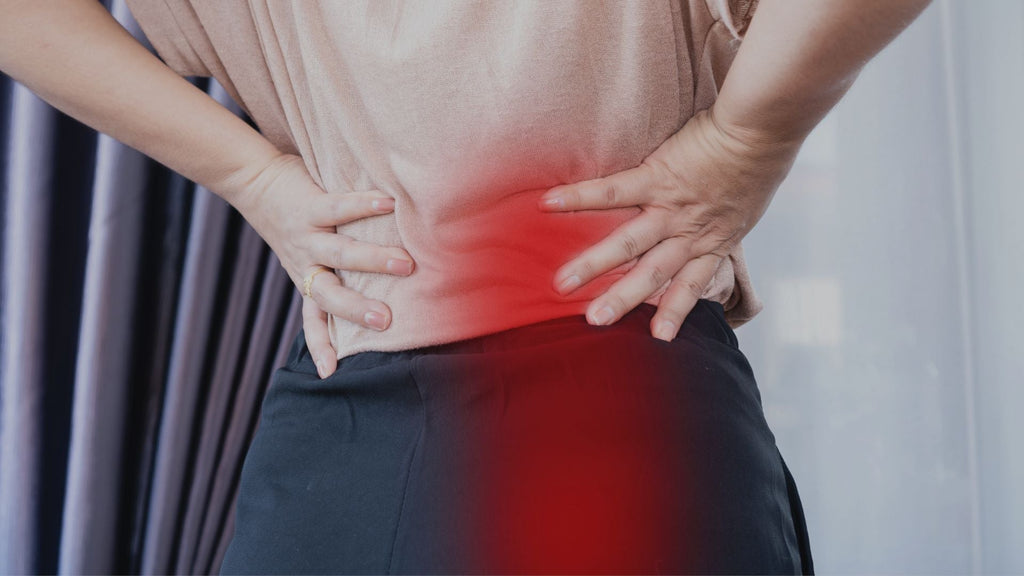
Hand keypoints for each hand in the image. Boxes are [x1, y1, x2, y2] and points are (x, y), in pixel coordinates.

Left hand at [230, 153, 414, 377]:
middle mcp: (305, 263)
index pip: (313, 319)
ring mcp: (306, 235)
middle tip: (386, 321)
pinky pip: (338, 207)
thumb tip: (383, 292)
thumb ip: (335, 271)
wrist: (253, 181)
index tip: (329, 373)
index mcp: (306, 279)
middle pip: (328, 295)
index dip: (321, 345)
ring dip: (373, 260)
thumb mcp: (307, 255)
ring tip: (405, 265)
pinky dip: (364, 206)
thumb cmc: (292, 219)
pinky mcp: (309, 205)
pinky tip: (389, 204)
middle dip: (356, 310)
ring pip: (340, 253)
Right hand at [537, 105, 802, 341]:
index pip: (691, 286)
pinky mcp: (657, 177)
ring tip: (563, 283)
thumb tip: (716, 218)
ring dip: (594, 265)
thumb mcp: (747, 204)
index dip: (674, 313)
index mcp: (714, 242)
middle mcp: (690, 234)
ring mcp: (672, 208)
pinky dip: (580, 197)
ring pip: (629, 245)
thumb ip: (725, 216)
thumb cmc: (758, 162)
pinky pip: (613, 191)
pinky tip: (548, 204)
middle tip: (593, 322)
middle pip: (652, 275)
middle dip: (621, 300)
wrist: (762, 131)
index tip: (658, 340)